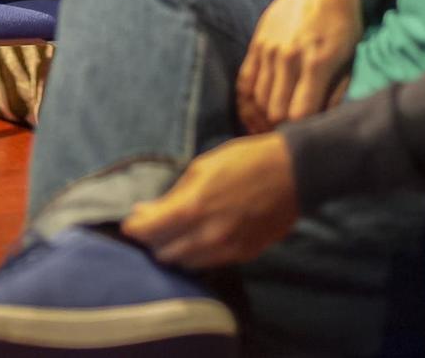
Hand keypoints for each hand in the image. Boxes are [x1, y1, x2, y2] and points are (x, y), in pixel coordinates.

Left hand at [122, 133, 298, 269]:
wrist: (293, 173)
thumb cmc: (244, 161)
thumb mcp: (202, 167)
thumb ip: (174, 194)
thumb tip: (148, 210)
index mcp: (192, 209)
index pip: (148, 231)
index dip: (134, 228)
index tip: (132, 222)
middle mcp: (207, 236)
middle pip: (163, 253)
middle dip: (153, 240)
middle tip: (153, 226)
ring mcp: (227, 250)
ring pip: (186, 263)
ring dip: (174, 250)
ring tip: (174, 233)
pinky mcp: (244, 256)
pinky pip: (209, 264)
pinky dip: (197, 255)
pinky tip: (198, 239)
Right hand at [236, 0, 361, 133]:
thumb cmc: (344, 27)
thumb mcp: (352, 58)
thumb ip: (338, 91)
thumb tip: (323, 122)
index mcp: (317, 61)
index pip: (299, 113)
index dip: (301, 132)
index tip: (306, 138)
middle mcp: (289, 56)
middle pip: (275, 111)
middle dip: (282, 130)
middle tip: (290, 138)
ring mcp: (269, 49)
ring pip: (257, 99)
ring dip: (264, 119)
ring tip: (274, 130)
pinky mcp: (256, 44)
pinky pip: (244, 82)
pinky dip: (247, 103)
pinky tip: (255, 116)